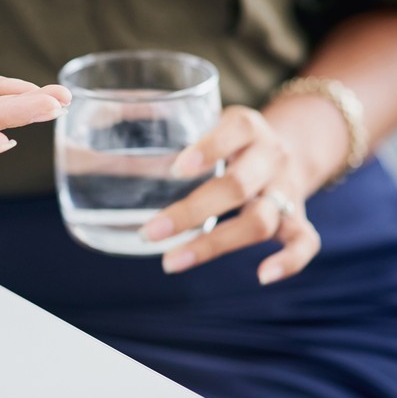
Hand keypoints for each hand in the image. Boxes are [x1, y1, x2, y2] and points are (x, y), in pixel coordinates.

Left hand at [141, 106, 320, 284]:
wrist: (292, 147)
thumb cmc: (229, 140)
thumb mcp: (207, 121)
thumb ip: (165, 130)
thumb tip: (91, 137)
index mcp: (248, 127)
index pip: (235, 131)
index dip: (209, 148)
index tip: (175, 169)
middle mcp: (270, 158)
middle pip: (236, 187)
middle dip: (191, 212)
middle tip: (149, 233)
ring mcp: (287, 190)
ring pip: (260, 221)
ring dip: (215, 244)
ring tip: (171, 262)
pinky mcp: (297, 218)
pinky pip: (305, 241)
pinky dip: (290, 261)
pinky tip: (262, 276)